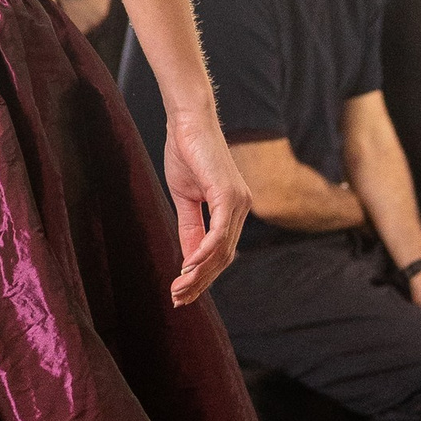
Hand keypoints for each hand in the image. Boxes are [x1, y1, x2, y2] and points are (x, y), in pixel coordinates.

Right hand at [163, 109, 250, 305]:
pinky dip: (203, 252)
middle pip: (223, 257)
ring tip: (179, 288)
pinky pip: (218, 234)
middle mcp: (242, 208)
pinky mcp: (228, 195)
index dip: (202, 275)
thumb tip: (189, 260)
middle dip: (200, 281)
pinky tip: (188, 266)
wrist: (187, 122)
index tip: (182, 291)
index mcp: (233, 209)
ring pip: (222, 250)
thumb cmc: (187, 154)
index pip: (221, 252)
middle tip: (178, 298)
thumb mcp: (186, 199)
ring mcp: (238, 202)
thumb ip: (191, 229)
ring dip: (199, 273)